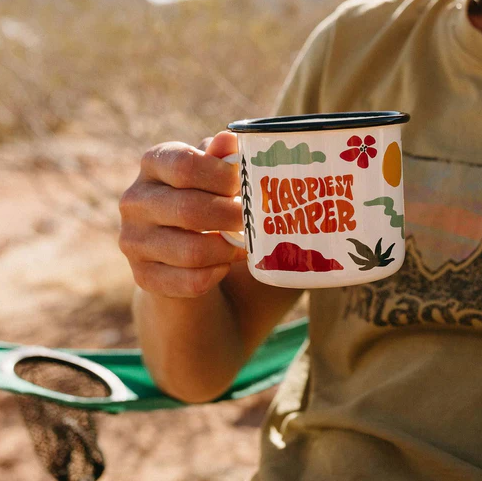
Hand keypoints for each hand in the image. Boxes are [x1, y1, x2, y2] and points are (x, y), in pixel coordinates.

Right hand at [119, 131, 245, 297]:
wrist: (177, 247)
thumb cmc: (201, 198)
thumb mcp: (211, 174)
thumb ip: (220, 158)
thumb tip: (229, 139)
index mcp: (153, 164)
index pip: (185, 166)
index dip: (222, 177)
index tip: (245, 186)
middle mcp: (134, 201)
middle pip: (189, 210)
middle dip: (231, 217)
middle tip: (255, 220)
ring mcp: (133, 241)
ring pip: (191, 251)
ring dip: (226, 250)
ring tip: (244, 244)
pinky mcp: (143, 275)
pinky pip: (188, 282)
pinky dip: (214, 275)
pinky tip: (224, 265)